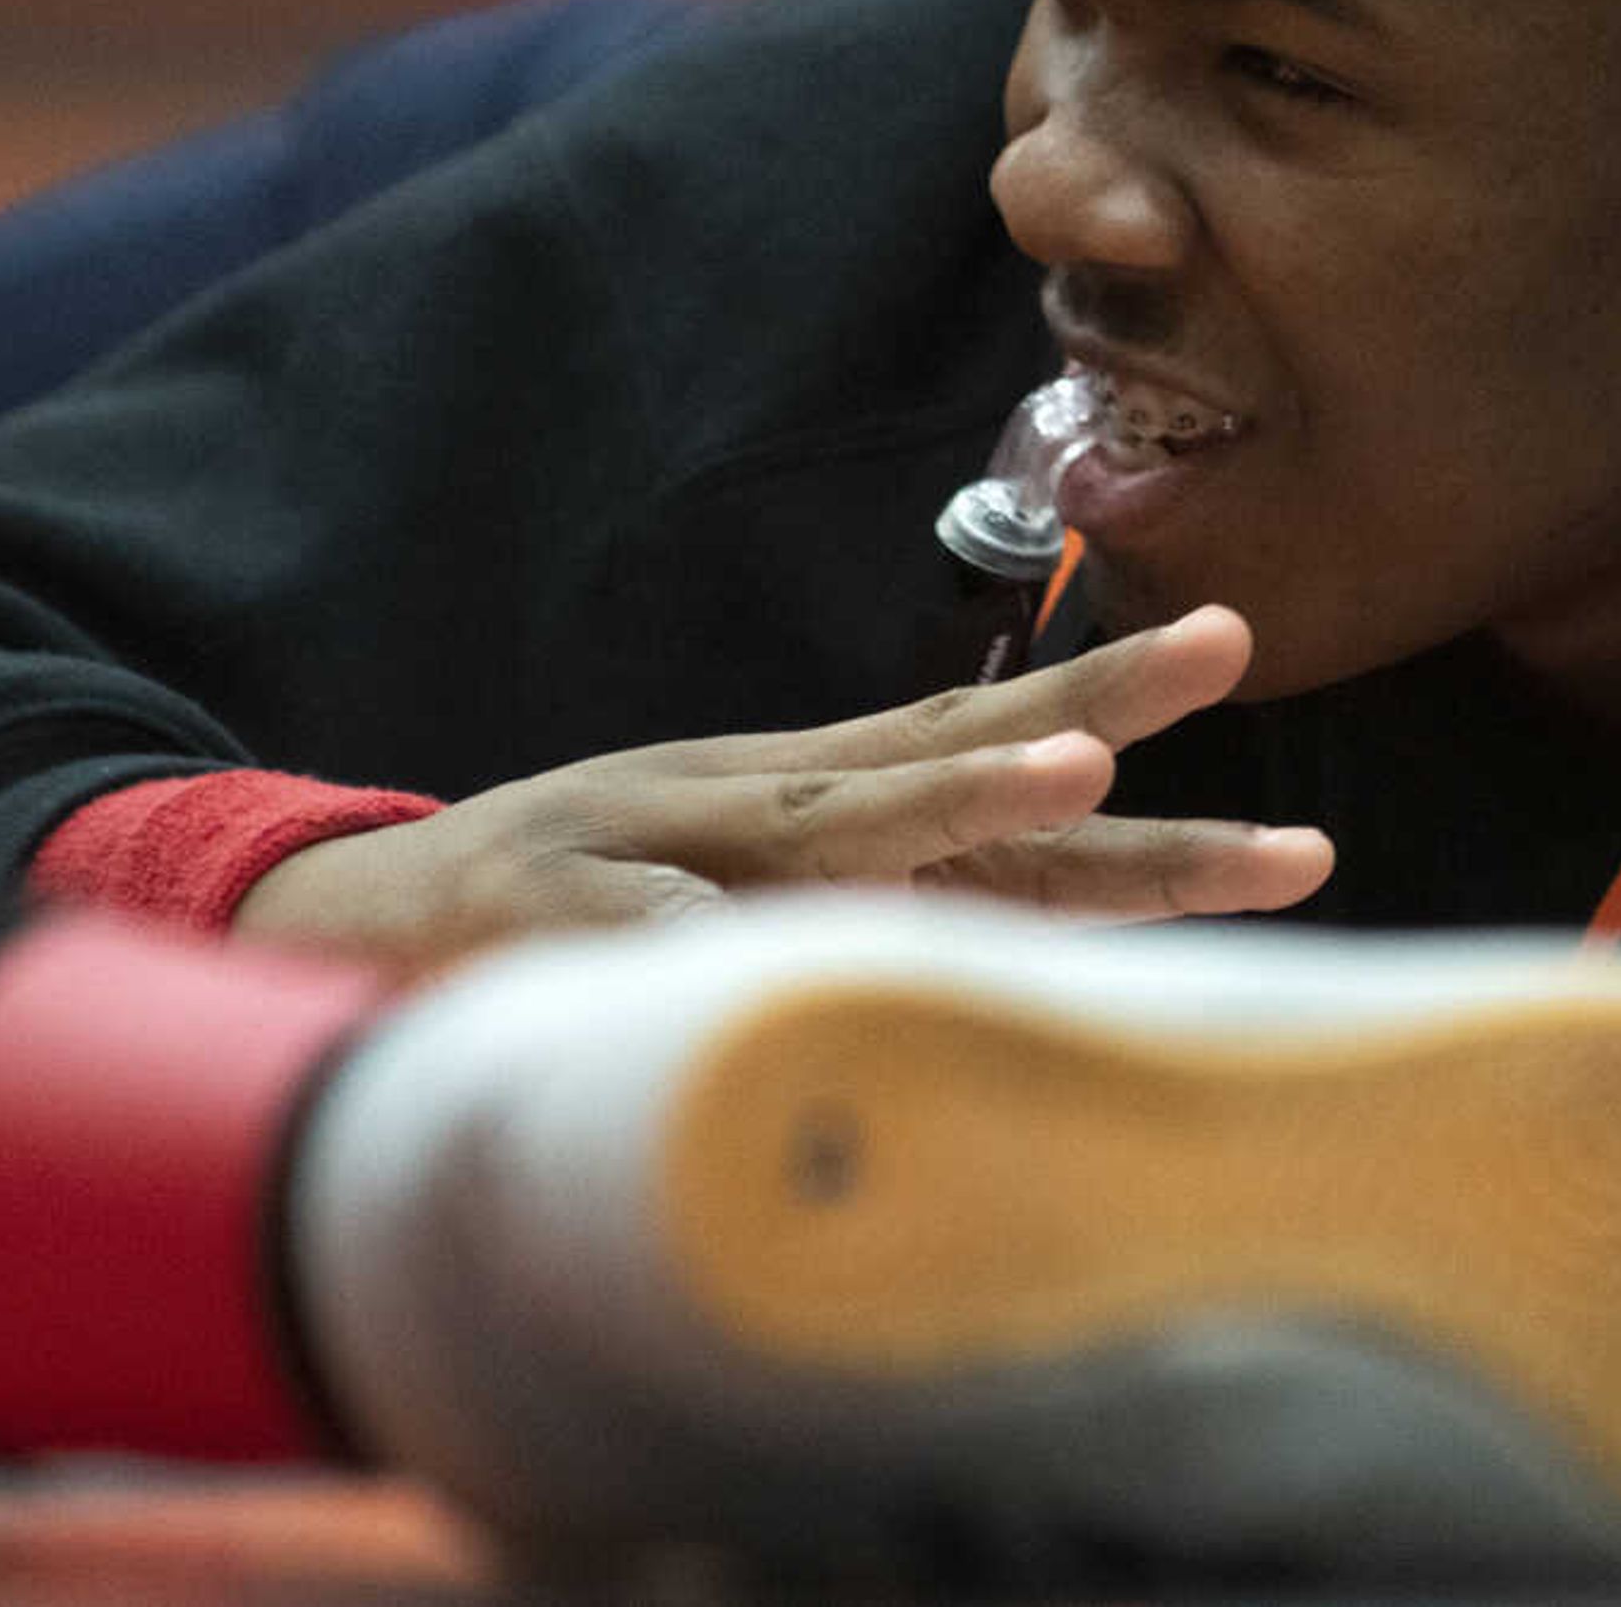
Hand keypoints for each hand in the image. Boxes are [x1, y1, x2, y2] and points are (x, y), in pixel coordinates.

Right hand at [235, 606, 1330, 966]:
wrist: (334, 923)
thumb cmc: (568, 924)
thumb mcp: (740, 910)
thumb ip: (873, 928)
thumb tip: (1037, 981)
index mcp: (808, 807)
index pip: (998, 776)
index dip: (1134, 759)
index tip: (1285, 781)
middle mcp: (755, 803)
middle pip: (952, 753)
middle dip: (1098, 703)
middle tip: (1232, 639)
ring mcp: (655, 844)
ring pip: (831, 819)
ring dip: (954, 792)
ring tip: (1072, 766)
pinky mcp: (553, 913)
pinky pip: (658, 935)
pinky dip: (729, 942)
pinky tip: (794, 947)